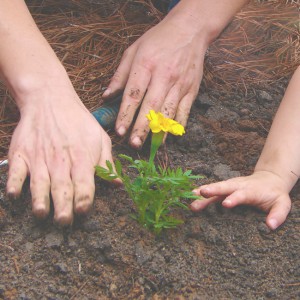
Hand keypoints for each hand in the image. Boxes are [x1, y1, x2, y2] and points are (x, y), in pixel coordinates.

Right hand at [6, 83, 114, 224]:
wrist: (50, 100)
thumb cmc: (79, 122)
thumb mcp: (100, 138)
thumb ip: (107, 162)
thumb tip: (118, 184)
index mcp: (82, 156)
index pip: (85, 182)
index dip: (85, 198)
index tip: (84, 211)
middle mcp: (61, 159)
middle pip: (62, 186)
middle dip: (63, 206)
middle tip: (63, 222)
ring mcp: (39, 156)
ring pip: (39, 181)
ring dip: (40, 198)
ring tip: (41, 214)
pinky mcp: (21, 152)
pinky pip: (15, 169)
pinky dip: (13, 182)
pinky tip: (14, 194)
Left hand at [103, 9, 206, 147]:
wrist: (190, 29)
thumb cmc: (158, 40)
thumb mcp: (134, 50)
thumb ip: (120, 75)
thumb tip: (106, 96)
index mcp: (146, 65)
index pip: (134, 94)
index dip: (126, 114)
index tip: (119, 131)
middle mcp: (164, 76)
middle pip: (151, 107)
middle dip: (142, 128)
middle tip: (134, 144)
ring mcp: (180, 84)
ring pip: (169, 112)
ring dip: (159, 131)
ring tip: (151, 146)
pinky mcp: (192, 90)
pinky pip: (184, 112)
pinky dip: (177, 126)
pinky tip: (169, 136)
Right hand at [191, 171, 291, 229]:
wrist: (269, 179)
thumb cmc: (275, 194)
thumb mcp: (282, 204)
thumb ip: (277, 214)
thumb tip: (270, 226)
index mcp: (251, 190)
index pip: (241, 194)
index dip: (233, 198)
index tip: (225, 204)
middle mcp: (238, 186)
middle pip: (224, 187)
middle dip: (213, 190)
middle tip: (201, 194)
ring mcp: (230, 186)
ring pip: (216, 187)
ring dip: (203, 191)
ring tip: (191, 197)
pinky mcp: (225, 188)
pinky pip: (213, 189)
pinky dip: (202, 191)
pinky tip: (192, 195)